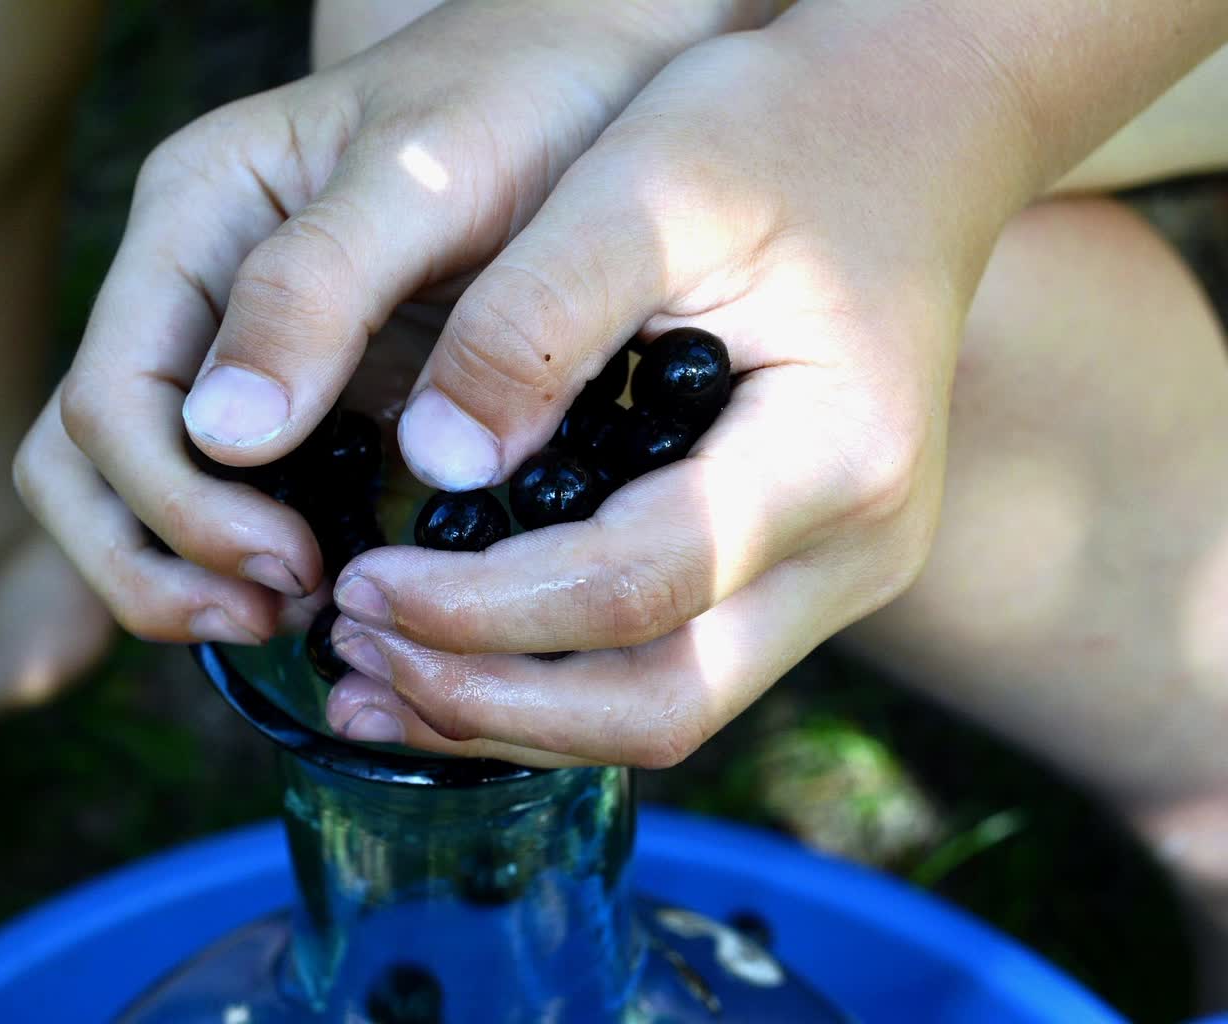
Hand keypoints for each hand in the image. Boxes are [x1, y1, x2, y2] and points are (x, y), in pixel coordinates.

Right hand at [14, 0, 772, 643]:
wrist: (598, 65)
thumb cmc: (523, 93)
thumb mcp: (426, 174)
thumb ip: (318, 288)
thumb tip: (225, 439)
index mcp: (195, 217)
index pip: (112, 403)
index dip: (181, 511)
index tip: (294, 567)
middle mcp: (195, 282)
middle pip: (87, 461)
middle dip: (162, 561)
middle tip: (282, 613)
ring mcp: (244, 337)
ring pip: (138, 487)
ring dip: (189, 573)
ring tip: (300, 611)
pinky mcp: (309, 383)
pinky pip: (236, 491)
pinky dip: (255, 553)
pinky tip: (339, 580)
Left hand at [322, 29, 1013, 767]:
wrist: (897, 132)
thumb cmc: (772, 136)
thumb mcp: (643, 184)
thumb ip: (532, 323)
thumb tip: (432, 464)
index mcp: (836, 453)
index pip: (639, 586)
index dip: (483, 608)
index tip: (360, 582)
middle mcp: (858, 547)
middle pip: (664, 704)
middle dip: (491, 702)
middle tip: (355, 654)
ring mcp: (835, 573)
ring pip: (664, 710)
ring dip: (511, 713)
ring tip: (370, 675)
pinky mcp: (793, 569)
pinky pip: (666, 664)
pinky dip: (549, 679)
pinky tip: (446, 653)